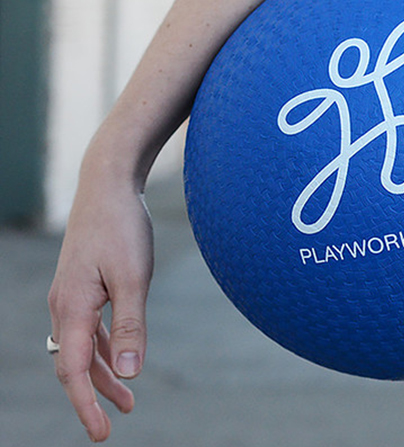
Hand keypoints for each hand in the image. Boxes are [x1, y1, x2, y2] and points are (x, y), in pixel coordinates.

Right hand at [48, 168, 154, 441]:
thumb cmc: (122, 228)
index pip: (73, 370)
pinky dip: (104, 349)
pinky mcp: (84, 286)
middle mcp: (64, 305)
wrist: (107, 185)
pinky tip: (121, 359)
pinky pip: (90, 329)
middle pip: (75, 364)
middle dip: (94, 395)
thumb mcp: (135, 278)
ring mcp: (72, 295)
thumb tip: (129, 375)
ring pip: (83, 348)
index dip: (87, 404)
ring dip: (103, 374)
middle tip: (117, 423)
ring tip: (128, 399)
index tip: (102, 433)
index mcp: (72, 307)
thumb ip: (132, 326)